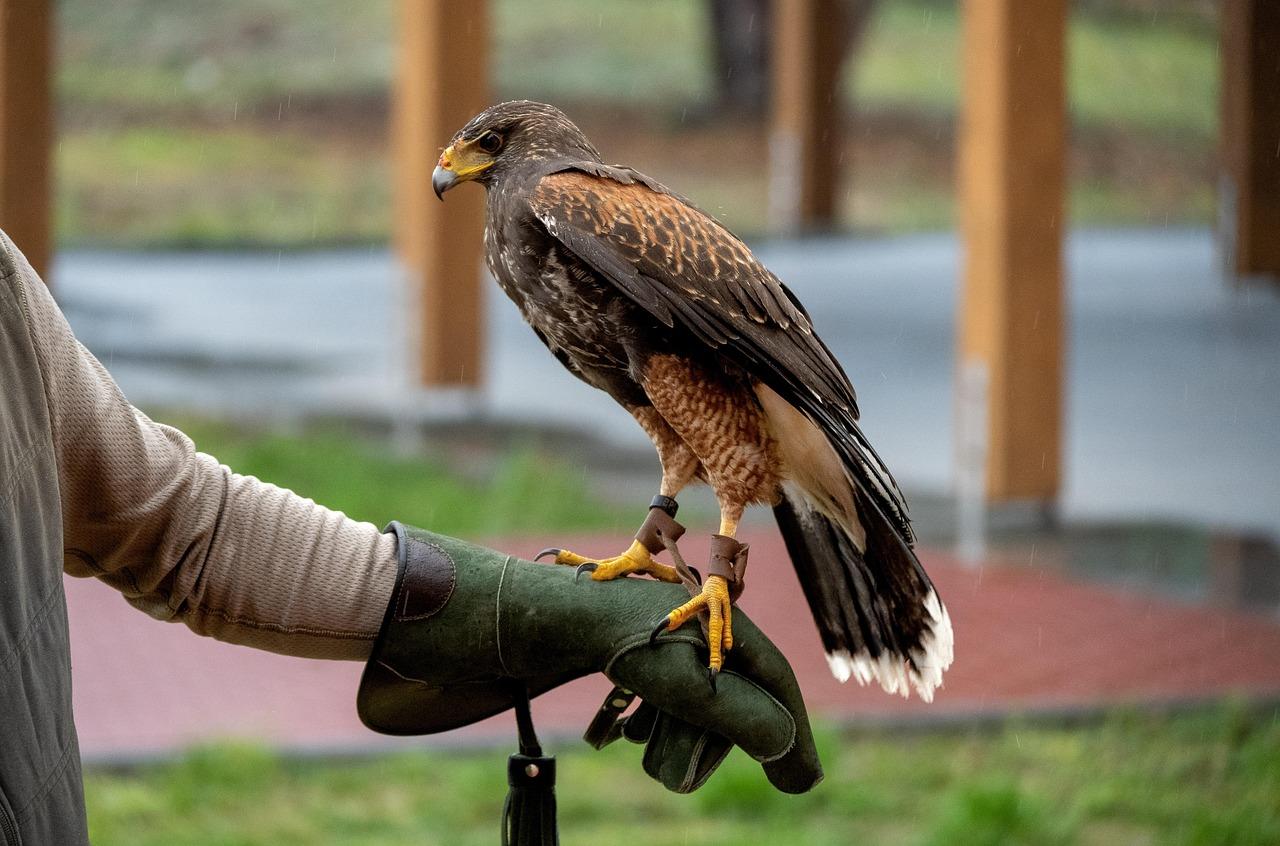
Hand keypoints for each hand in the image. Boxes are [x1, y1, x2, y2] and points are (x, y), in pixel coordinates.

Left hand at [358, 523, 821, 793]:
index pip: (764, 670)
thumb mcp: (648, 669)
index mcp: (689, 608)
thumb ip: (722, 704)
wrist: (453, 614)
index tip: (803, 780)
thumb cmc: (543, 627)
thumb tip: (785, 745)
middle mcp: (669, 619)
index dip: (788, 726)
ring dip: (677, 739)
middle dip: (721, 738)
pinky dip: (639, 727)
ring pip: (686, 701)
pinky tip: (616, 740)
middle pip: (730, 690)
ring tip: (647, 759)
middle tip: (686, 772)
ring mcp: (633, 638)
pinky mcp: (598, 656)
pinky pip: (644, 700)